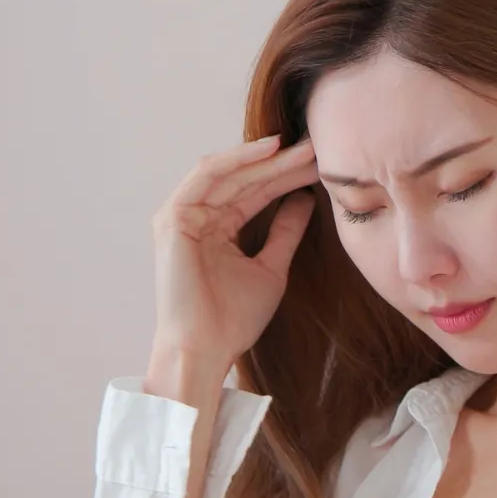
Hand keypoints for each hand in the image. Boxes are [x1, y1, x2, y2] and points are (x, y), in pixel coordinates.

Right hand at [150, 135, 317, 373]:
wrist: (206, 349)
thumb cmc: (233, 320)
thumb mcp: (271, 268)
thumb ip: (285, 232)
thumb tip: (306, 199)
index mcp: (218, 229)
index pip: (256, 193)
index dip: (288, 177)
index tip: (323, 166)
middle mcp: (199, 217)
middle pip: (245, 179)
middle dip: (282, 163)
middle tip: (317, 148)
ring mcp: (183, 215)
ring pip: (229, 173)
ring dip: (264, 158)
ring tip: (301, 148)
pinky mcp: (173, 217)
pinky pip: (206, 176)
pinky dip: (235, 159)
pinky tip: (268, 150)